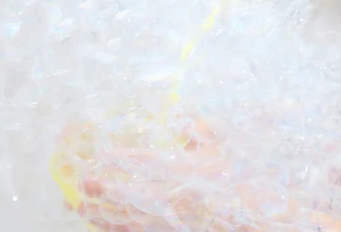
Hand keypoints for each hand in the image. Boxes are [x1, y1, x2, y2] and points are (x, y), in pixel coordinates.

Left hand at [62, 118, 339, 230]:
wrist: (264, 222)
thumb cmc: (249, 184)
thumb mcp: (232, 151)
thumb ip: (206, 133)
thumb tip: (185, 120)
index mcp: (189, 173)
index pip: (146, 164)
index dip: (119, 160)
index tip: (98, 155)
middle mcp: (175, 199)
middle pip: (128, 195)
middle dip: (100, 190)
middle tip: (76, 182)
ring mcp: (172, 222)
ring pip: (128, 219)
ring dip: (101, 212)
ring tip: (77, 206)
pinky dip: (117, 230)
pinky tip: (102, 226)